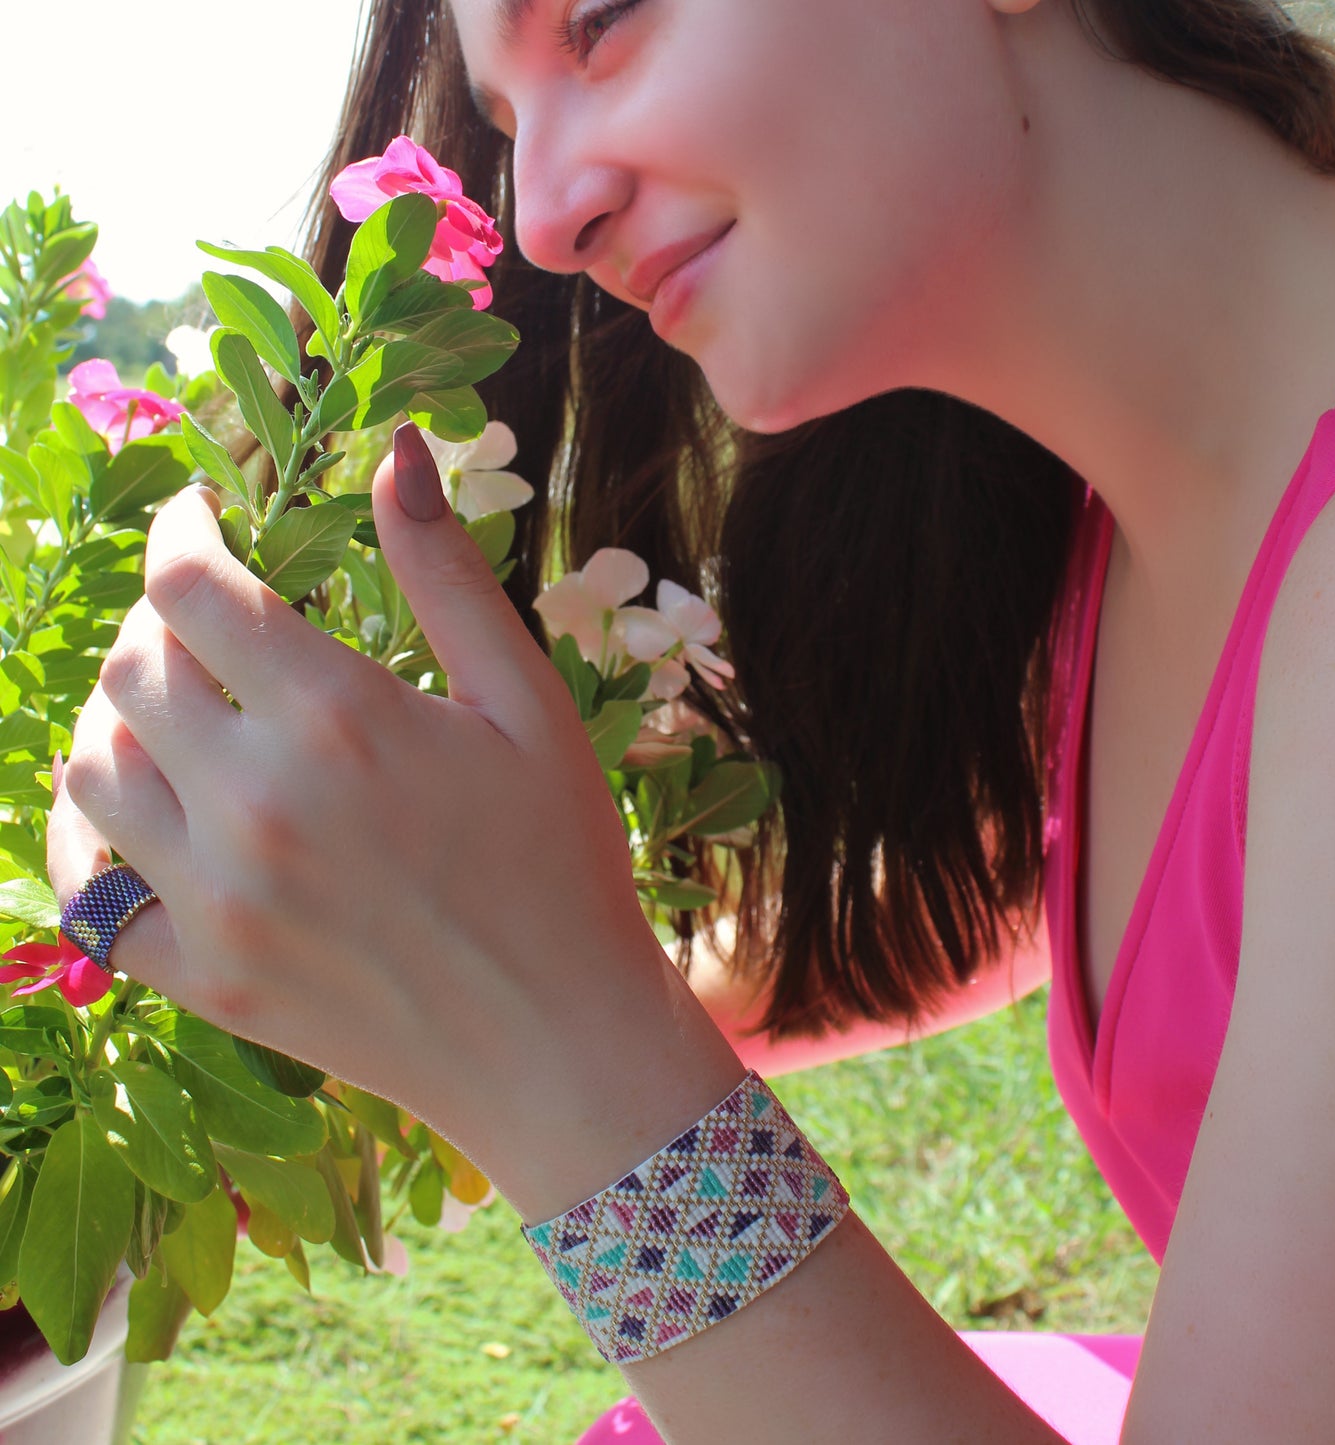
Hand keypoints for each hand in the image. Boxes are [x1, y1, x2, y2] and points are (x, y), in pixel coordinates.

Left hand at [50, 429, 740, 1214]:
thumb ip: (447, 572)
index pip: (192, 587)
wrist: (558, 1035)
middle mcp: (253, 800)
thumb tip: (402, 447)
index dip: (183, 532)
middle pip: (131, 668)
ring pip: (91, 768)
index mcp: (337, 717)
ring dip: (118, 718)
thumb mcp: (526, 702)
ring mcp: (216, 898)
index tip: (202, 518)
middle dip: (159, 619)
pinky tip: (133, 815)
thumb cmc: (561, 858)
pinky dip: (89, 840)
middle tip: (206, 618)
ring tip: (174, 708)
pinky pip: (87, 894)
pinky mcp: (200, 977)